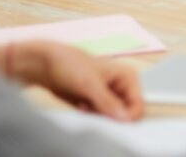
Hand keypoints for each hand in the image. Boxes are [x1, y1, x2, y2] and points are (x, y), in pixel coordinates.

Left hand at [5, 41, 142, 120]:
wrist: (47, 65)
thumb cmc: (71, 64)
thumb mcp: (91, 84)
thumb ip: (108, 103)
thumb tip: (124, 118)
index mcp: (128, 77)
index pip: (138, 104)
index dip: (128, 116)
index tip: (113, 122)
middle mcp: (120, 87)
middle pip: (125, 112)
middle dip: (109, 115)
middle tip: (94, 109)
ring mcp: (108, 95)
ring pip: (112, 116)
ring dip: (98, 115)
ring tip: (85, 105)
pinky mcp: (96, 102)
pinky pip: (100, 117)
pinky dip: (90, 116)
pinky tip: (81, 105)